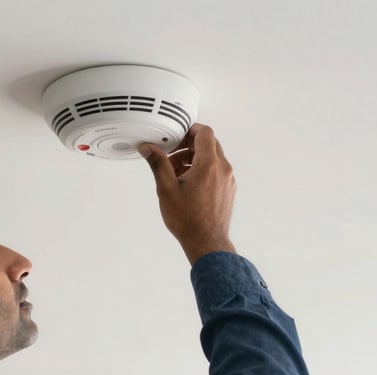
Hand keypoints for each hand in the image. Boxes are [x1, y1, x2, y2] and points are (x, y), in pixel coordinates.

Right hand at [139, 123, 236, 265]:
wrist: (206, 242)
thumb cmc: (188, 220)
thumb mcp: (167, 189)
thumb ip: (158, 164)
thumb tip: (148, 148)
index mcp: (209, 164)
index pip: (205, 133)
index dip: (190, 130)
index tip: (177, 135)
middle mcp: (223, 169)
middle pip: (209, 144)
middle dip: (188, 146)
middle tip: (172, 155)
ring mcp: (227, 180)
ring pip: (212, 158)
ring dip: (194, 159)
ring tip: (176, 173)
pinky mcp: (227, 189)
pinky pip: (216, 170)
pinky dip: (202, 170)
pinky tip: (187, 184)